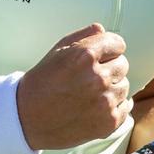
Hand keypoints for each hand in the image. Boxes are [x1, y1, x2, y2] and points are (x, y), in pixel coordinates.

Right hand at [17, 22, 131, 149]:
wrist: (27, 118)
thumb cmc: (42, 83)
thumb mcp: (58, 50)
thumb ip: (84, 36)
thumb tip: (103, 30)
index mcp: (85, 56)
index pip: (118, 43)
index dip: (109, 48)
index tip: (103, 54)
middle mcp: (98, 78)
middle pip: (123, 64)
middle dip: (109, 67)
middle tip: (91, 76)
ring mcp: (104, 102)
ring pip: (124, 86)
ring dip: (112, 87)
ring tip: (90, 93)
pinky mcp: (108, 122)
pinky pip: (125, 107)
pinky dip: (114, 106)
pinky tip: (96, 106)